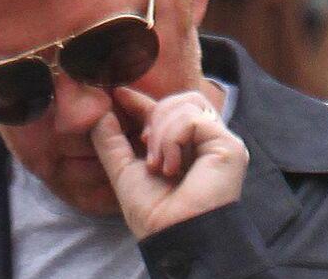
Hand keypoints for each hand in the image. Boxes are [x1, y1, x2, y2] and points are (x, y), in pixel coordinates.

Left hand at [91, 86, 248, 239]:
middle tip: (144, 144)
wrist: (172, 233)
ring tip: (158, 164)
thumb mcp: (123, 169)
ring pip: (186, 104)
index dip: (141, 100)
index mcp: (184, 146)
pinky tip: (171, 167)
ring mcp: (218, 142)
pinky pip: (192, 120)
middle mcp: (204, 142)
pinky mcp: (229, 145)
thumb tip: (98, 111)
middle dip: (152, 116)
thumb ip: (110, 140)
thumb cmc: (153, 211)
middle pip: (178, 100)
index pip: (165, 109)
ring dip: (161, 132)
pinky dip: (173, 139)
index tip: (117, 93)